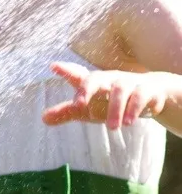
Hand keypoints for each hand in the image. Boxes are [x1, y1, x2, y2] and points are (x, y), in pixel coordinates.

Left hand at [43, 61, 166, 130]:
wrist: (151, 92)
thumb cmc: (112, 99)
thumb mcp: (90, 107)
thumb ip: (68, 112)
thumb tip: (43, 118)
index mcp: (94, 82)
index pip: (78, 75)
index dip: (66, 70)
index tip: (53, 66)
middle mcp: (109, 79)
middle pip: (96, 79)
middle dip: (86, 90)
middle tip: (78, 106)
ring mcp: (129, 83)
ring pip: (119, 90)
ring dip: (114, 108)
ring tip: (111, 127)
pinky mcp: (146, 91)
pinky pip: (139, 96)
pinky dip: (134, 109)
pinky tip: (129, 122)